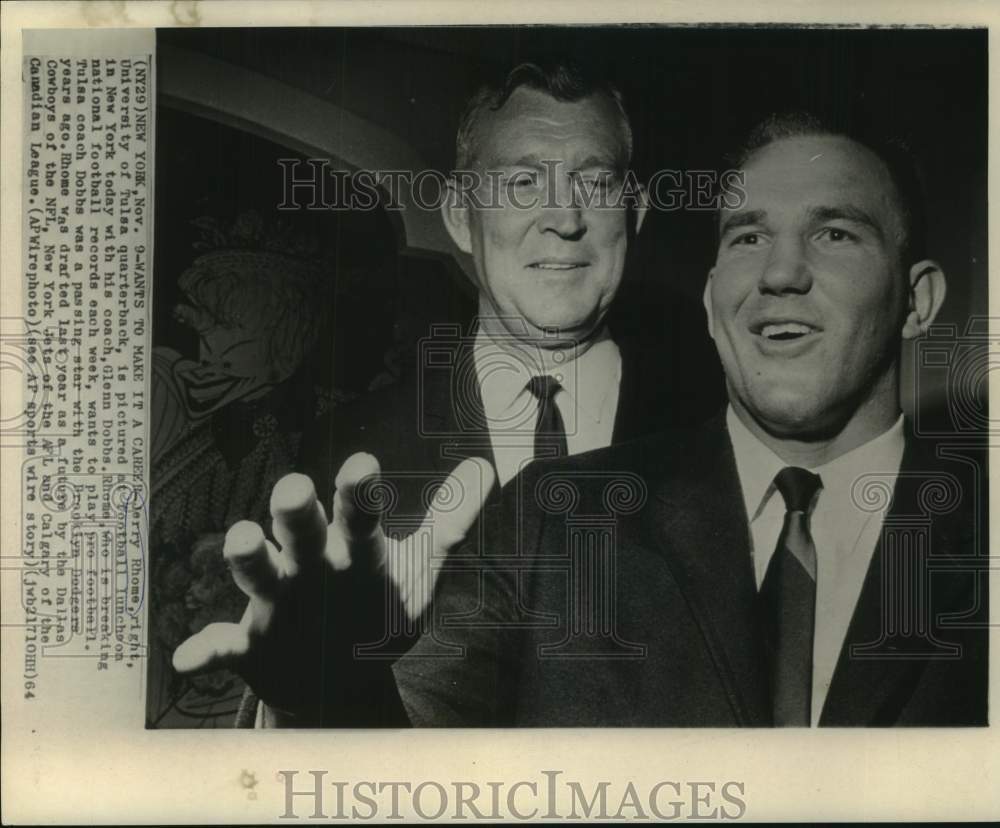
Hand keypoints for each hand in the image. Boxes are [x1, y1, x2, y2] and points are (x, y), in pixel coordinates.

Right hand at [172, 453, 493, 721]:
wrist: (338, 682)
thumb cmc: (377, 611)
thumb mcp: (418, 572)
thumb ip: (450, 524)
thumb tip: (486, 466)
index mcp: (352, 545)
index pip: (357, 511)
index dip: (358, 491)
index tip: (364, 466)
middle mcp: (310, 562)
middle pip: (300, 529)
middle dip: (296, 511)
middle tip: (295, 489)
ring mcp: (277, 600)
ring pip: (257, 571)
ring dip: (248, 556)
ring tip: (244, 540)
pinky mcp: (248, 646)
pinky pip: (221, 645)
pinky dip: (203, 650)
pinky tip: (189, 658)